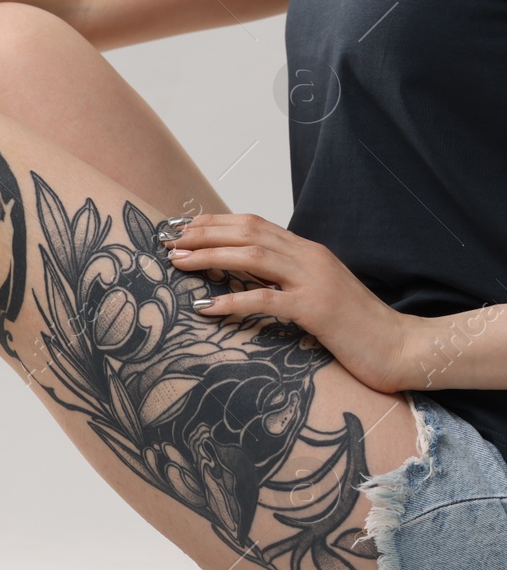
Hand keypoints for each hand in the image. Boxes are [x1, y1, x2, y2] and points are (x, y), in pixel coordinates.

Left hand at [162, 213, 419, 392]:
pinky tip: (206, 306)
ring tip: (178, 263)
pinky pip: (266, 300)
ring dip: (210, 257)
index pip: (254, 224)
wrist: (400, 346)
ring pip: (253, 257)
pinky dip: (232, 300)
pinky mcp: (316, 310)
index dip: (215, 223)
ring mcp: (314, 281)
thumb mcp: (316, 292)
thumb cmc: (354, 325)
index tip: (182, 228)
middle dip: (204, 233)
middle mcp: (310, 257)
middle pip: (248, 232)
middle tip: (169, 241)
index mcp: (308, 251)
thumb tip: (247, 275)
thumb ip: (287, 278)